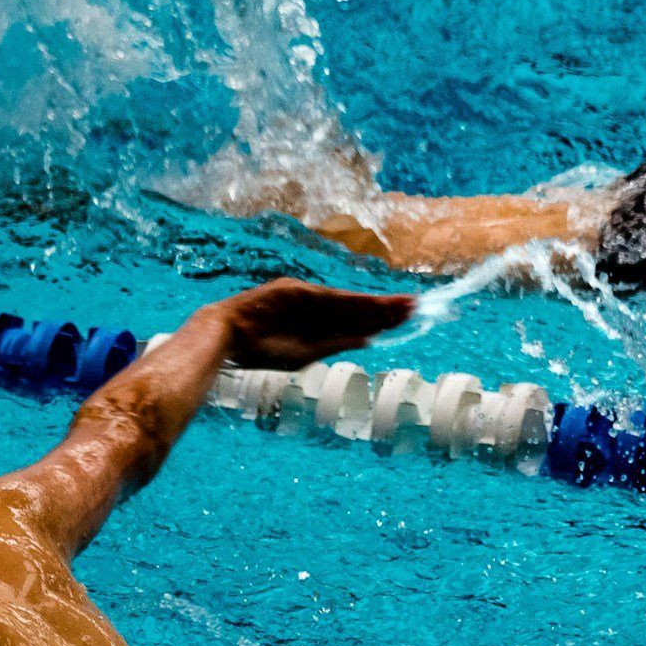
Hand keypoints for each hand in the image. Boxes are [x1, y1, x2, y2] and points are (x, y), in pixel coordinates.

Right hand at [219, 278, 413, 371]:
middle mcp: (317, 308)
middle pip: (359, 308)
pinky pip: (330, 299)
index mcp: (318, 325)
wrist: (228, 337)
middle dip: (387, 309)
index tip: (407, 319)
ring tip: (406, 304)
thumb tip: (367, 340)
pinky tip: (374, 306)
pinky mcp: (296, 291)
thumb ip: (335, 345)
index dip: (382, 319)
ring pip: (349, 302)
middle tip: (417, 307)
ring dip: (377, 304)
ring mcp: (307, 298)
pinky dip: (351, 304)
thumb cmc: (261, 351)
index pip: (356, 321)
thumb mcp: (304, 354)